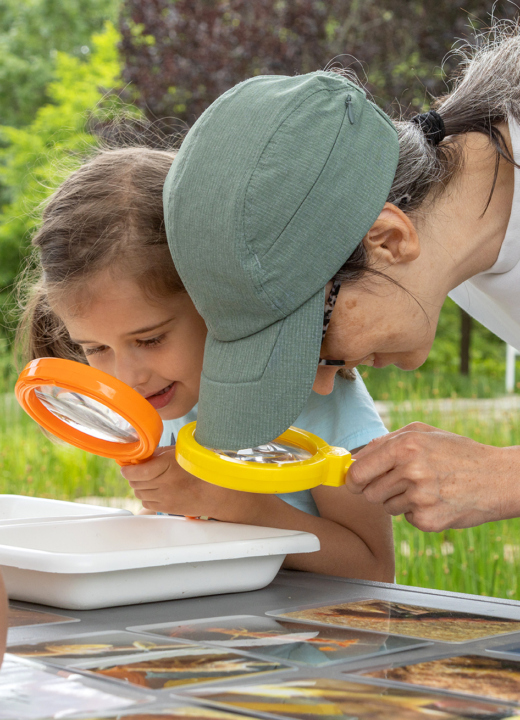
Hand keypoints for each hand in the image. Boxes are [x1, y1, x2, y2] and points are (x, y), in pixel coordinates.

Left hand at [120, 445, 264, 520]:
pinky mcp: (167, 508)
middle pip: (135, 483)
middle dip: (133, 476)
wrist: (216, 490)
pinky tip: (155, 489)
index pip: (136, 472)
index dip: (128, 469)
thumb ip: (160, 453)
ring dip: (140, 486)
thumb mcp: (180, 452)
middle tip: (137, 470)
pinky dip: (147, 496)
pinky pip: (147, 503)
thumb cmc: (200, 467)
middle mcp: (164, 484)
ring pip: (140, 493)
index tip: (127, 466)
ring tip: (148, 479)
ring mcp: (165, 498)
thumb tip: (143, 454)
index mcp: (166, 466)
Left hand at [346, 422, 517, 531]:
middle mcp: (410, 471)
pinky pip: (406, 519)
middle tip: (398, 483)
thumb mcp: (423, 433)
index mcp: (405, 446)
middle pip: (369, 493)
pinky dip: (416, 512)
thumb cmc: (457, 452)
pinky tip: (436, 500)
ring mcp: (420, 498)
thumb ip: (386, 441)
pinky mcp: (428, 520)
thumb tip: (356, 457)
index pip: (359, 471)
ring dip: (399, 500)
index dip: (353, 479)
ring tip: (425, 488)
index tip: (354, 482)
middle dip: (377, 489)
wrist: (497, 478)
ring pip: (386, 507)